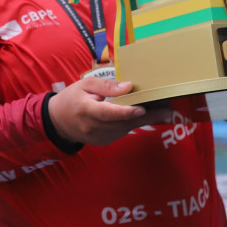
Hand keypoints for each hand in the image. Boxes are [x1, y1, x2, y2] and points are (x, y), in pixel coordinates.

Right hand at [47, 77, 171, 145]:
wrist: (58, 121)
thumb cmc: (72, 98)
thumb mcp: (84, 85)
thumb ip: (106, 86)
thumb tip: (128, 86)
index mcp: (86, 110)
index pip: (108, 112)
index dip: (125, 112)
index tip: (142, 108)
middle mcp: (93, 127)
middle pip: (123, 122)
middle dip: (146, 115)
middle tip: (167, 109)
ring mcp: (99, 137)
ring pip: (126, 128)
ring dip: (145, 120)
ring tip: (164, 111)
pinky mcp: (105, 141)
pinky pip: (123, 131)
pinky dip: (134, 123)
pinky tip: (146, 115)